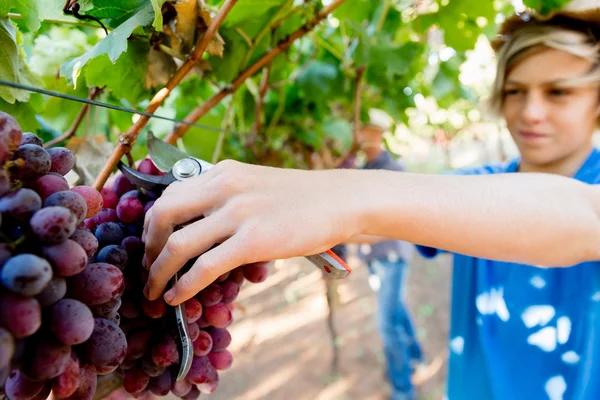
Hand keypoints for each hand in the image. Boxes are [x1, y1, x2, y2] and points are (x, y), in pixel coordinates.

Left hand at [143, 160, 362, 304]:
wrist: (339, 200)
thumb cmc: (300, 198)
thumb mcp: (255, 186)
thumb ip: (225, 198)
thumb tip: (198, 231)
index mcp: (222, 172)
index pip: (169, 195)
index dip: (151, 225)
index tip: (151, 247)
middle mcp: (223, 186)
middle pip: (162, 215)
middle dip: (148, 248)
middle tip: (147, 269)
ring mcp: (238, 212)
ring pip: (178, 244)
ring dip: (158, 272)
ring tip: (153, 291)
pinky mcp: (253, 239)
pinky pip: (205, 267)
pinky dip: (183, 285)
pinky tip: (176, 297)